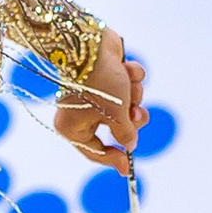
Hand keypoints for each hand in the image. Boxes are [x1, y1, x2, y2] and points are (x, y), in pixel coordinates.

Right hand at [51, 26, 147, 168]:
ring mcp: (94, 94)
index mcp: (73, 127)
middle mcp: (81, 112)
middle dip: (131, 119)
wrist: (93, 44)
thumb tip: (130, 146)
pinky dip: (131, 78)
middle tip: (137, 113)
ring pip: (125, 106)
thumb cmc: (100, 84)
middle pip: (115, 128)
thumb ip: (125, 135)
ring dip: (133, 96)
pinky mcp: (107, 77)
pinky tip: (127, 68)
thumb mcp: (116, 116)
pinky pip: (126, 86)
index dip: (114, 159)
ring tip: (131, 85)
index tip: (128, 168)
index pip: (94, 152)